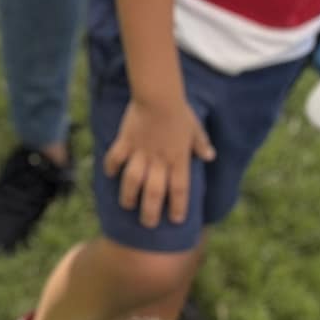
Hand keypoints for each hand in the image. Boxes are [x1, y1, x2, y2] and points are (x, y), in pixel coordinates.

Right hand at [102, 96, 215, 227]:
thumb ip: (201, 144)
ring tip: (127, 205)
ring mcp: (140, 153)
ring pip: (132, 181)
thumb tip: (209, 156)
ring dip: (129, 195)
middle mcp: (159, 161)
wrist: (158, 96)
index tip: (175, 220)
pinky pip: (115, 158)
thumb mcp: (195, 128)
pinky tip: (110, 174)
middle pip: (154, 193)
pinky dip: (111, 167)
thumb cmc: (180, 112)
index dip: (178, 208)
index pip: (179, 191)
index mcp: (178, 160)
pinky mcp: (125, 142)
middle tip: (148, 223)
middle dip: (150, 211)